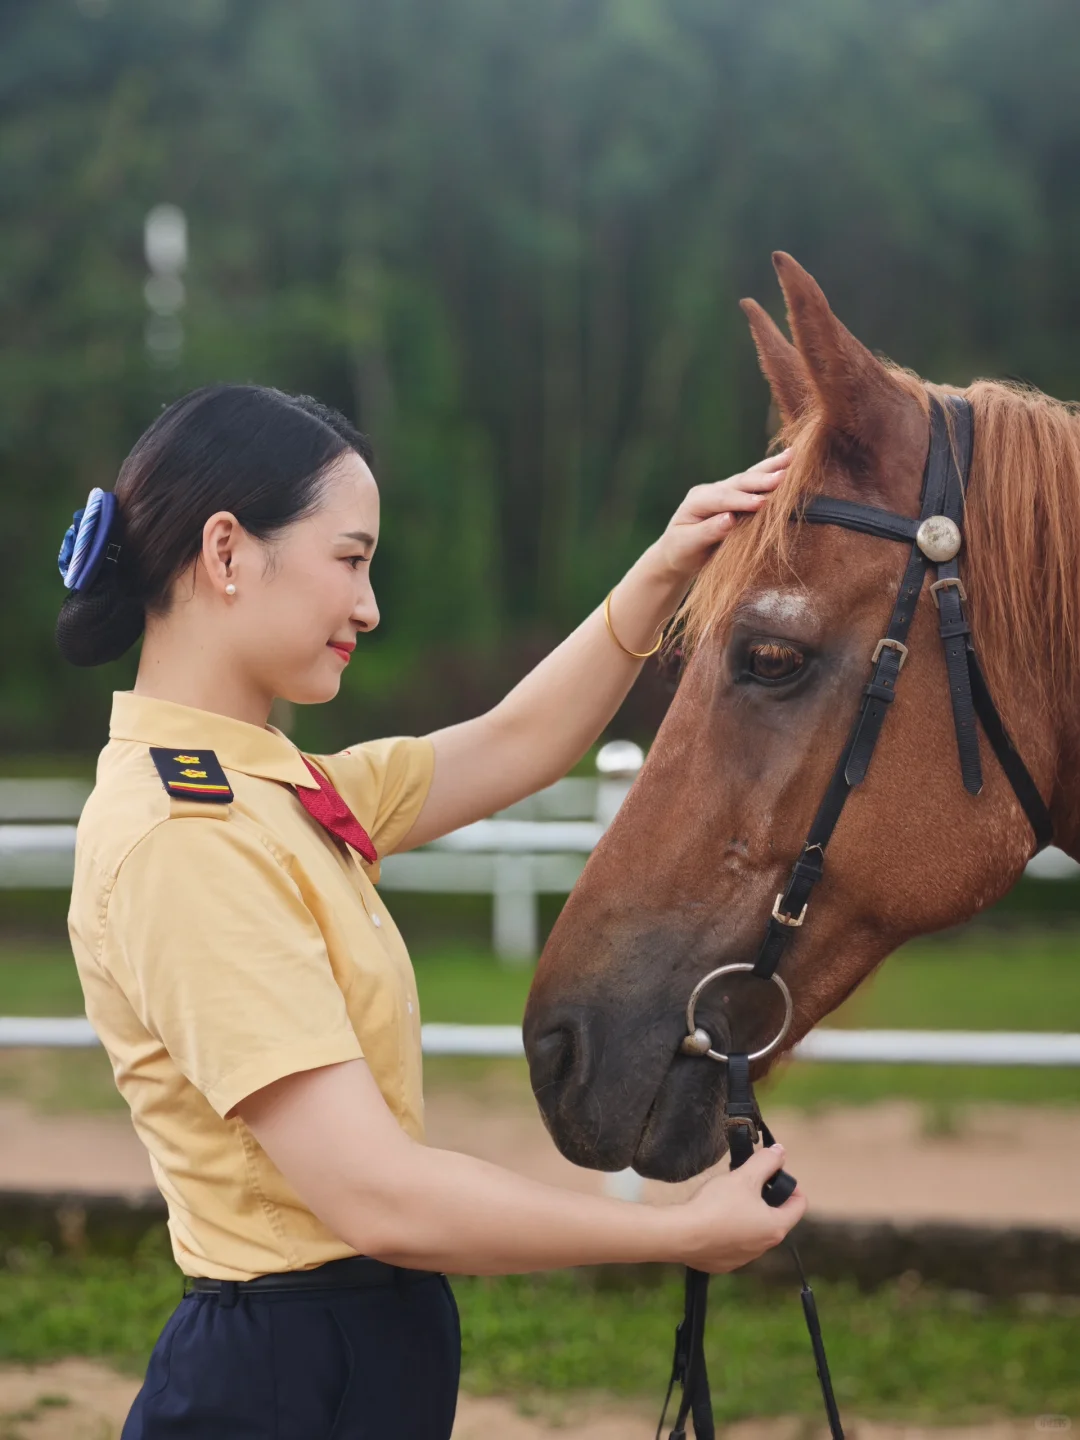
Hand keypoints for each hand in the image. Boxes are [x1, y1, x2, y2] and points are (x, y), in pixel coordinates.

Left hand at [651, 450, 791, 583]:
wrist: (677, 553)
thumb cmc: (681, 551)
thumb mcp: (688, 544)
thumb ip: (708, 531)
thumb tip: (729, 519)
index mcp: (697, 500)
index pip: (722, 498)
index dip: (742, 500)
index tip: (762, 503)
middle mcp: (711, 490)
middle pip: (738, 482)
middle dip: (762, 479)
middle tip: (784, 476)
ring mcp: (724, 491)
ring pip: (749, 477)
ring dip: (771, 468)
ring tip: (792, 457)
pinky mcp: (735, 496)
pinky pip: (755, 484)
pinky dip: (771, 473)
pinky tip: (788, 462)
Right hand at [674, 1143, 806, 1273]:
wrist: (683, 1235)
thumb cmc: (717, 1205)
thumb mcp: (744, 1176)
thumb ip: (766, 1162)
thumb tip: (780, 1152)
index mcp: (775, 1226)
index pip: (799, 1204)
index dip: (791, 1185)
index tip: (773, 1175)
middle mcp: (764, 1247)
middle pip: (775, 1218)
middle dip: (765, 1199)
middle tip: (747, 1183)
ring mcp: (744, 1258)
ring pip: (753, 1232)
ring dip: (747, 1216)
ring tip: (727, 1200)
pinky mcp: (724, 1264)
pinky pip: (733, 1244)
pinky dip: (729, 1231)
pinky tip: (713, 1220)